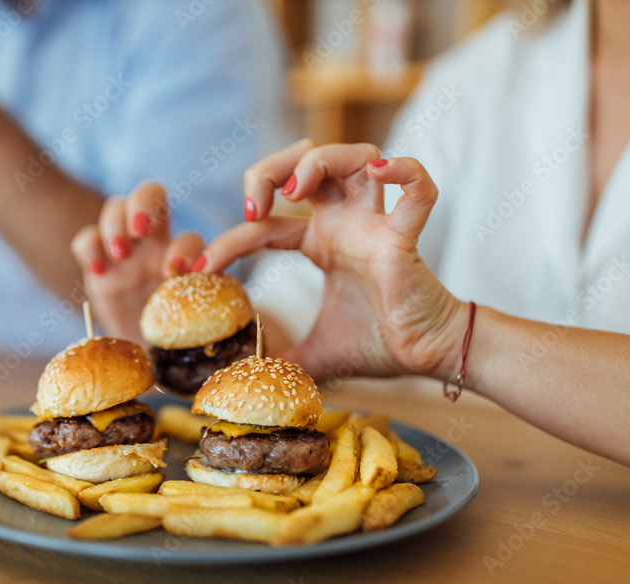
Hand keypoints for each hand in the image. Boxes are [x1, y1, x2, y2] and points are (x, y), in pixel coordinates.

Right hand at [70, 182, 204, 343]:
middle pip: (151, 194)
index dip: (184, 249)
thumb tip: (241, 319)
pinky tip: (97, 270)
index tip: (177, 273)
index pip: (189, 237)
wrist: (137, 352)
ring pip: (116, 206)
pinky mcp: (95, 263)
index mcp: (184, 259)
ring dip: (116, 223)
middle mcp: (153, 245)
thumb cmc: (172, 339)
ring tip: (120, 253)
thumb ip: (208, 315)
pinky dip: (89, 247)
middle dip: (145, 204)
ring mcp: (122, 250)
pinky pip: (86, 237)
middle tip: (141, 230)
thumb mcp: (193, 328)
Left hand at [200, 141, 466, 380]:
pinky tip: (382, 171)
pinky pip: (418, 190)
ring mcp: (376, 224)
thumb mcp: (313, 353)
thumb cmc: (379, 344)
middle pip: (307, 161)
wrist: (428, 357)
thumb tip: (247, 382)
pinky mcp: (405, 238)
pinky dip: (405, 171)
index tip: (200, 267)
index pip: (267, 224)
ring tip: (293, 194)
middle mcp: (346, 223)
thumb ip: (282, 359)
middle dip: (270, 169)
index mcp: (322, 242)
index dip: (231, 239)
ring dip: (318, 162)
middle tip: (253, 206)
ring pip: (356, 156)